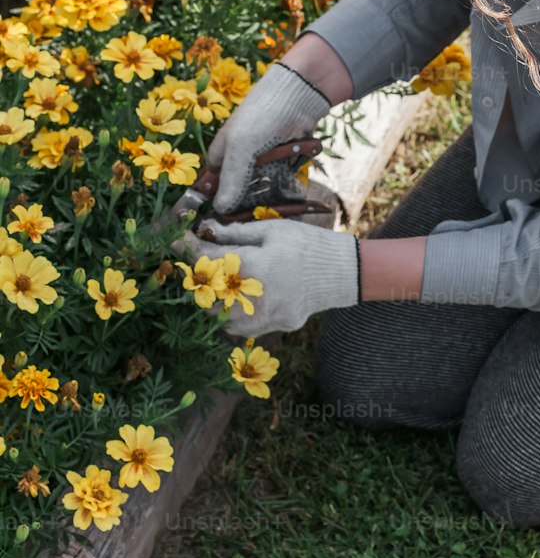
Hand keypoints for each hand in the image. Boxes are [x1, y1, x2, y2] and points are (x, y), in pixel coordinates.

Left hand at [183, 218, 359, 335]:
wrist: (346, 271)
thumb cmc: (308, 244)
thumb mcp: (273, 229)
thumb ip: (237, 233)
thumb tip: (207, 230)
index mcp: (252, 266)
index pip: (206, 259)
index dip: (185, 248)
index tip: (175, 239)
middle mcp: (255, 296)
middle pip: (208, 295)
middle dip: (199, 279)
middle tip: (200, 264)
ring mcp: (267, 316)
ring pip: (223, 318)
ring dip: (215, 303)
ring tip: (218, 285)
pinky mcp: (278, 325)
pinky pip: (245, 327)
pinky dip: (236, 316)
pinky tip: (240, 301)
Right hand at [206, 62, 331, 213]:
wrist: (300, 94)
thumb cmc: (262, 116)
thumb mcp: (241, 148)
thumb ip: (232, 179)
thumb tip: (220, 209)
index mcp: (220, 155)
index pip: (213, 188)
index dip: (219, 204)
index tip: (228, 223)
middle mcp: (239, 160)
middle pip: (240, 193)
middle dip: (250, 203)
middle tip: (260, 213)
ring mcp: (261, 160)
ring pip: (262, 189)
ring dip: (270, 196)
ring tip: (279, 206)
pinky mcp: (282, 160)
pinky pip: (281, 181)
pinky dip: (286, 186)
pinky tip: (292, 197)